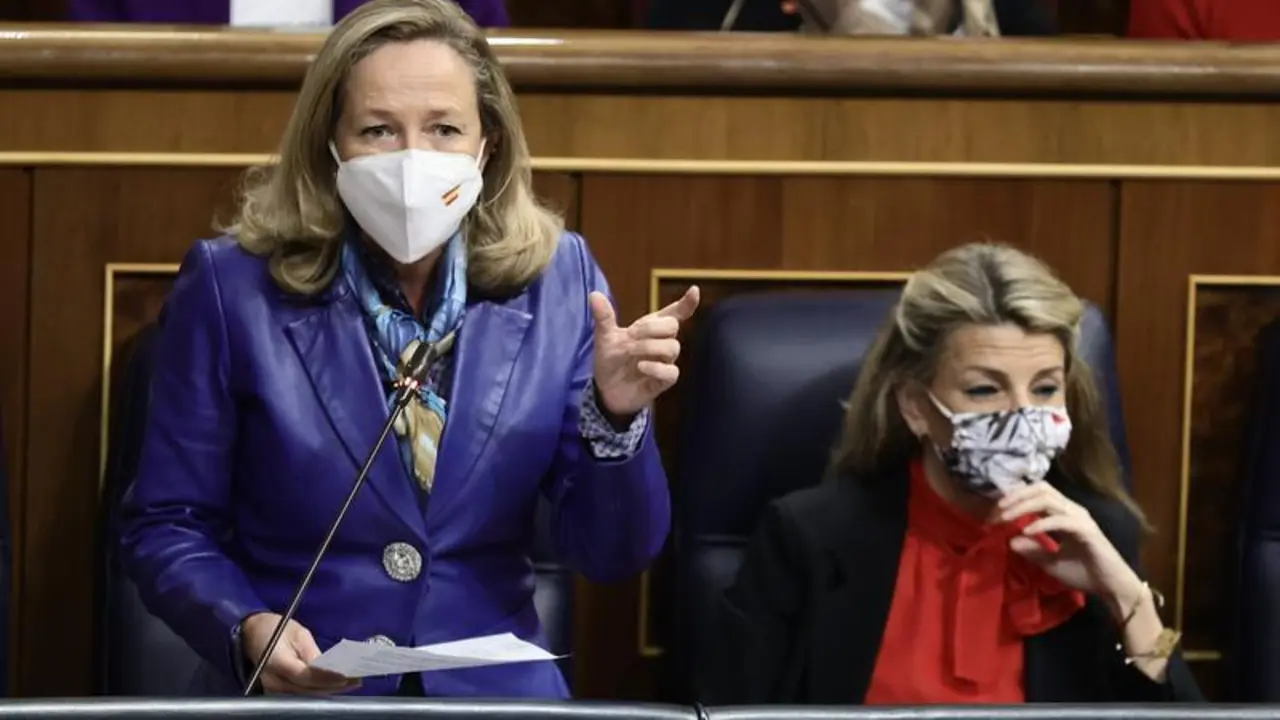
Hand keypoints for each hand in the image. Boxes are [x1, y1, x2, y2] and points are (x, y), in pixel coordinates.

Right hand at [241, 612, 358, 694]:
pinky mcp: (276, 692)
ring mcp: (272, 689)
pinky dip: (318, 690)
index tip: (346, 676)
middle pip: (307, 690)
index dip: (326, 677)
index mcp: (276, 661)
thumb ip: (313, 653)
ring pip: (306, 695)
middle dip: (333, 686)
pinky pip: (301, 694)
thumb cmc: (275, 628)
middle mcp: (273, 680)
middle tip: (356, 680)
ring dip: (329, 690)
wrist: (251, 633)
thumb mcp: (298, 633)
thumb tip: (332, 668)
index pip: (304, 675)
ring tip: (351, 683)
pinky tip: (335, 684)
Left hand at [589, 286, 699, 418]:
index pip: (675, 313)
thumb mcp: (605, 338)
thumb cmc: (611, 360)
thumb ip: (604, 317)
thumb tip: (594, 295)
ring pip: (672, 347)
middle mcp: (662, 343)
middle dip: (652, 328)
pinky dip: (656, 367)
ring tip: (629, 352)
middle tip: (630, 336)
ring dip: (649, 347)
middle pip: (673, 326)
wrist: (605, 389)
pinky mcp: (663, 381)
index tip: (694, 290)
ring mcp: (664, 362)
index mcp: (652, 328)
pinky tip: (641, 366)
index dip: (687, 303)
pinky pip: (671, 372)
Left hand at [997, 483, 1143, 613]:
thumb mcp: (1050, 562)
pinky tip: (1026, 531)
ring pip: (1048, 499)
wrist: (1112, 588)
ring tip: (1005, 517)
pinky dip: (1041, 524)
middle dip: (1016, 496)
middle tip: (997, 510)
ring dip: (1024, 506)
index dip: (1015, 498)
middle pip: (1041, 489)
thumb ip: (1033, 550)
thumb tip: (1010, 540)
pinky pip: (1060, 520)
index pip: (1037, 493)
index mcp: (1064, 513)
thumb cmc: (1085, 574)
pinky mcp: (1087, 530)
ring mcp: (1080, 518)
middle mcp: (1072, 510)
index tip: (995, 512)